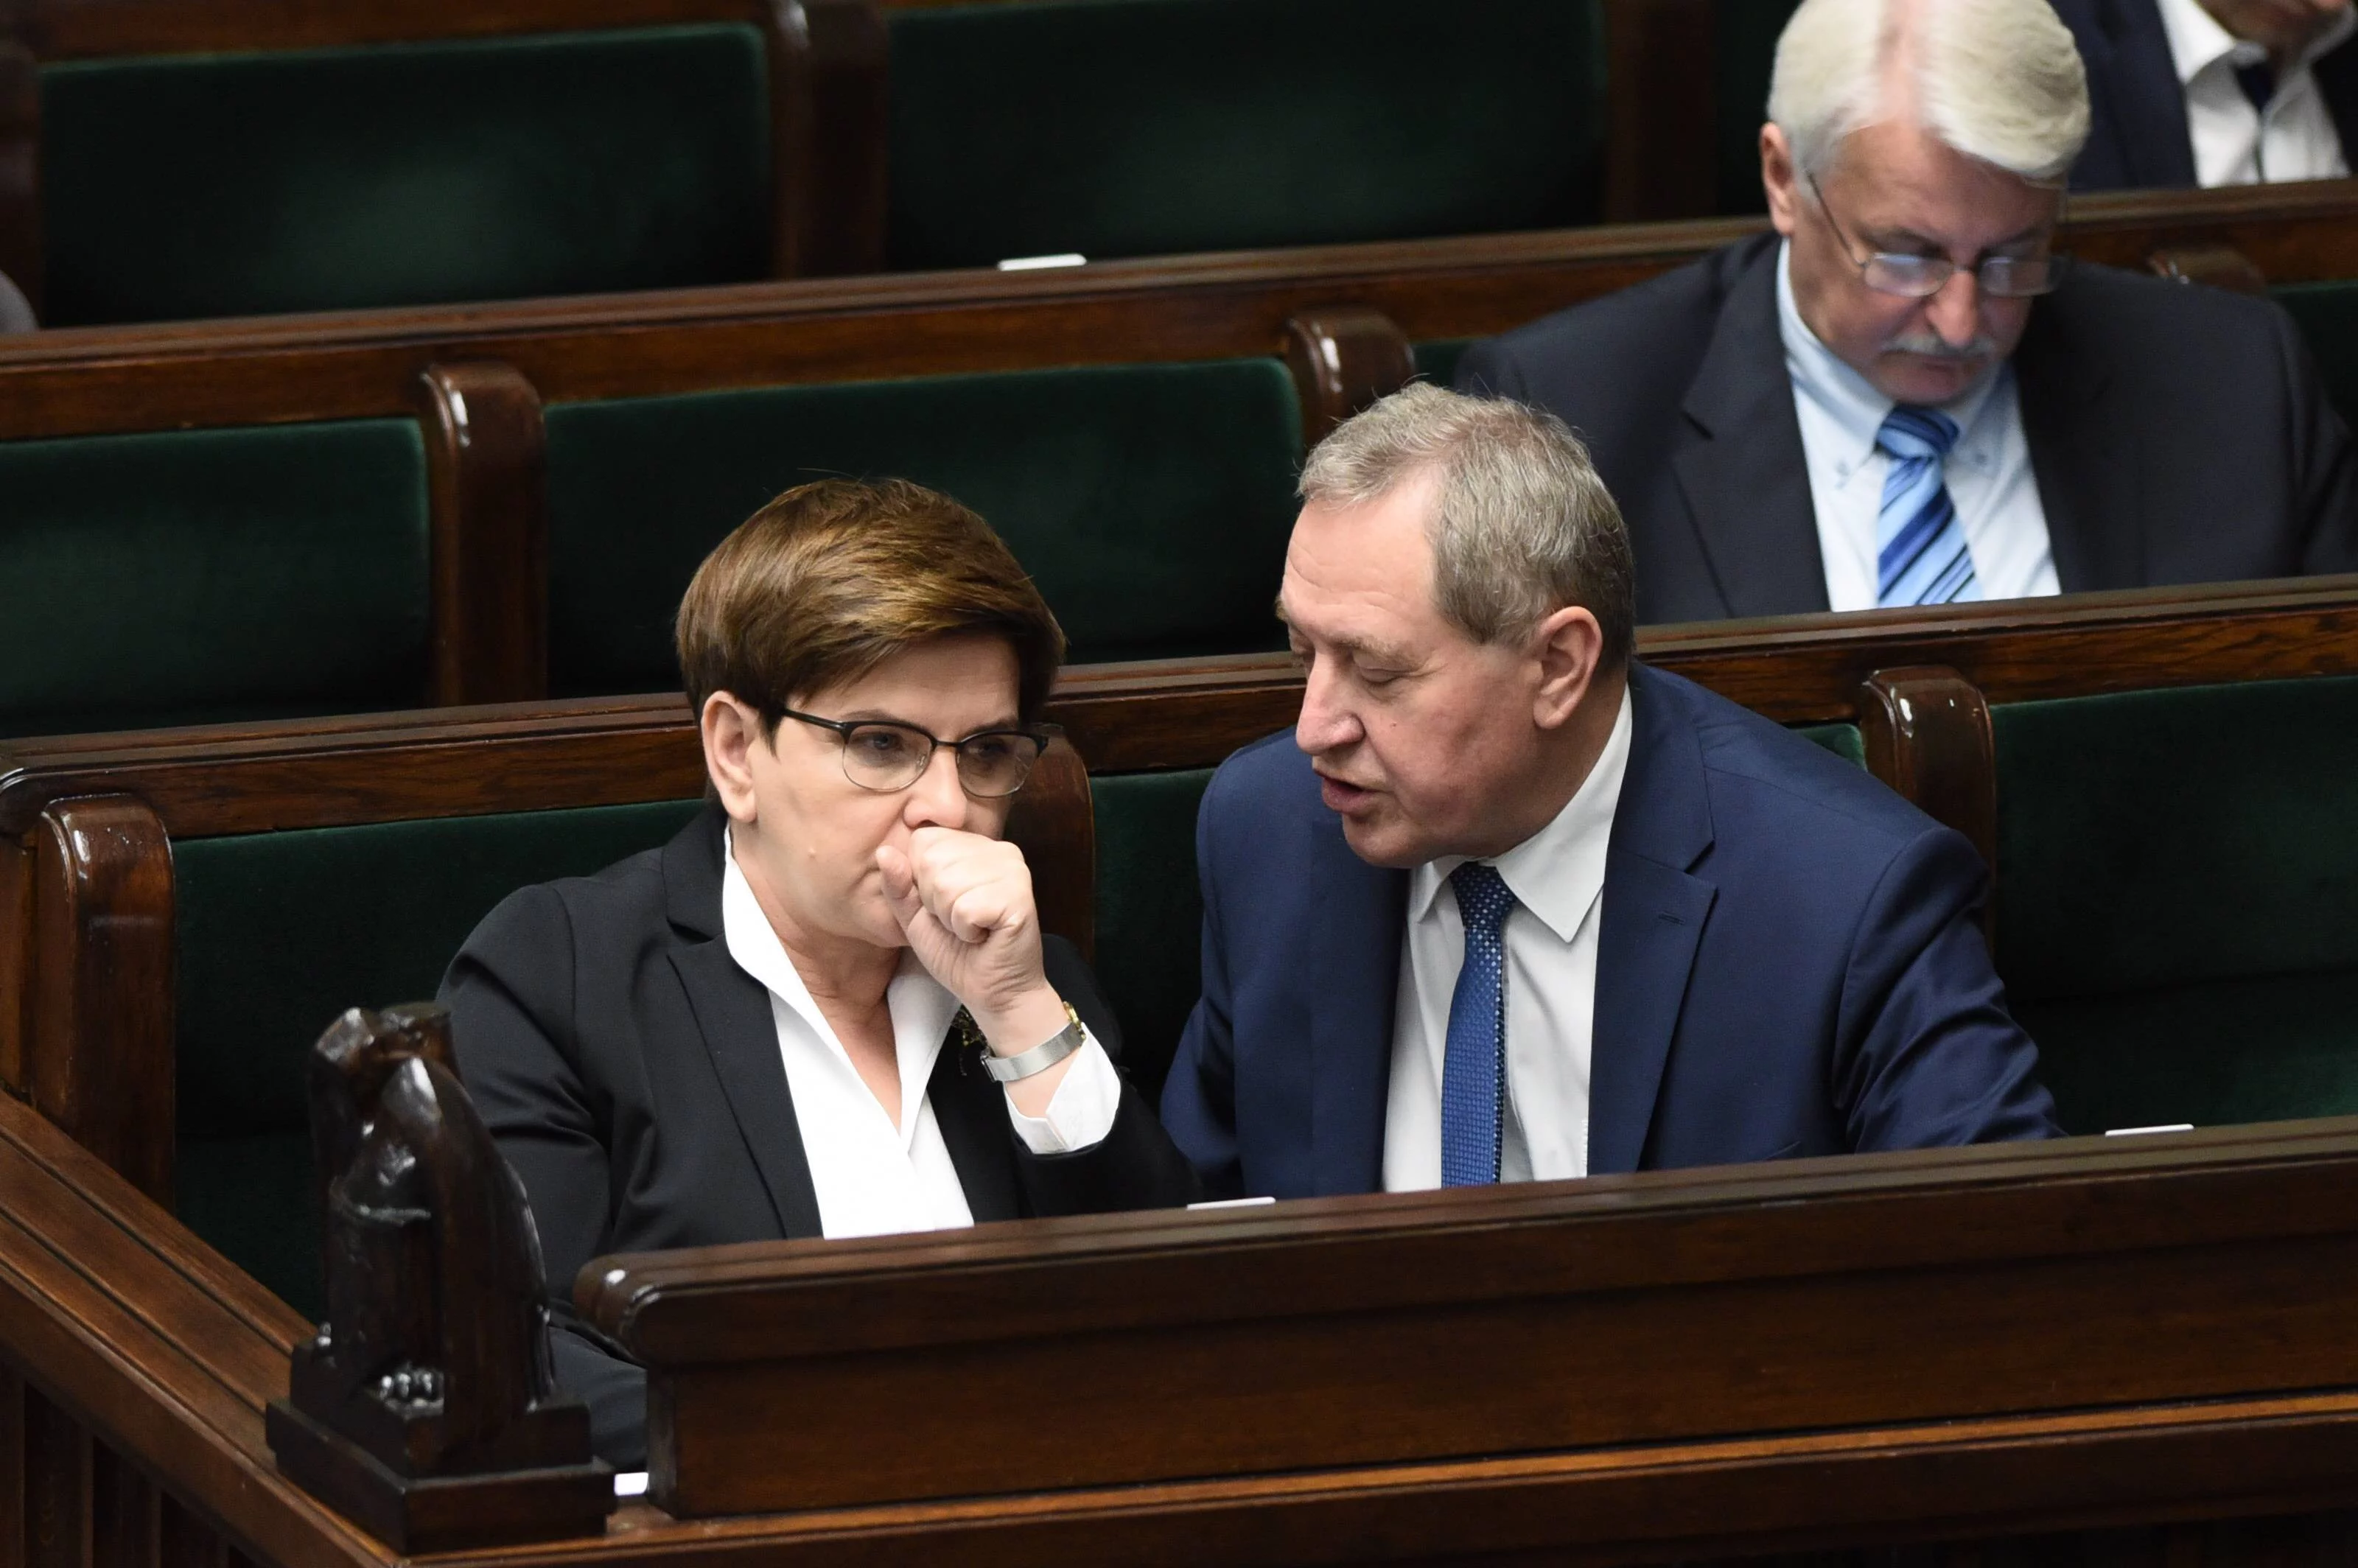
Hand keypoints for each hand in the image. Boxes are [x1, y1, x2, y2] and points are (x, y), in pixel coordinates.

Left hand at [875, 827, 1067, 1053]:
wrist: (994, 993)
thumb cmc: (956, 951)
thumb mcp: (914, 915)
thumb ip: (897, 884)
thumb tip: (884, 852)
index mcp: (974, 846)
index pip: (923, 840)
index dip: (920, 881)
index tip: (944, 906)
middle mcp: (999, 849)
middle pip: (932, 860)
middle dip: (934, 901)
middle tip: (959, 921)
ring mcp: (1013, 870)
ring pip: (946, 884)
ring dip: (950, 918)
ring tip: (972, 929)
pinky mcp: (1019, 895)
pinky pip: (965, 908)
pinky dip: (966, 931)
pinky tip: (984, 936)